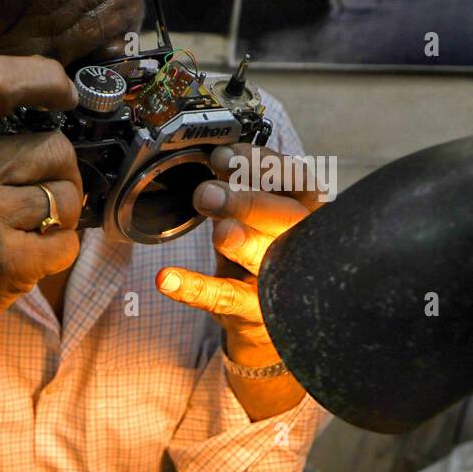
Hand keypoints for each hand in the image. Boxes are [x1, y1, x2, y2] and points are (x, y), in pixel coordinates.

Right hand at [0, 55, 83, 330]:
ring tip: (24, 229)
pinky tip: (26, 257)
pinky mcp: (7, 258)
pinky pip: (70, 242)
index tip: (64, 94)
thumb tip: (60, 94)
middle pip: (57, 148)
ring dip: (62, 217)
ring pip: (69, 196)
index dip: (43, 79)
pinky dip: (59, 253)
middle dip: (61, 176)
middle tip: (31, 200)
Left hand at [156, 143, 321, 367]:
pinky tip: (167, 278)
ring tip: (221, 232)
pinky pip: (224, 298)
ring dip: (242, 243)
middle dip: (248, 201)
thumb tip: (215, 154)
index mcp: (304, 211)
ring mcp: (278, 280)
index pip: (297, 180)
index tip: (223, 156)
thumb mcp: (255, 213)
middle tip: (207, 193)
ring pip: (265, 259)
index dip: (263, 164)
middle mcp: (299, 244)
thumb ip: (241, 184)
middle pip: (286, 219)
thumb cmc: (261, 251)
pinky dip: (194, 288)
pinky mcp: (250, 311)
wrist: (264, 317)